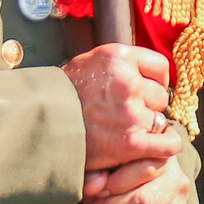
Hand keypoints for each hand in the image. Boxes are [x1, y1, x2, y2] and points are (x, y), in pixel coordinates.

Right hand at [62, 44, 179, 171]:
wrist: (37, 124)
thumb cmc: (63, 95)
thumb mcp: (91, 62)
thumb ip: (121, 64)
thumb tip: (151, 74)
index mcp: (119, 57)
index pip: (160, 67)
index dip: (154, 81)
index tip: (142, 91)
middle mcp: (128, 81)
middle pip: (160, 95)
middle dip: (147, 105)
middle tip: (124, 115)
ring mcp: (130, 112)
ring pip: (160, 119)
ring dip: (147, 126)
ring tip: (123, 130)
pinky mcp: (130, 141)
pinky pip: (167, 144)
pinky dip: (165, 147)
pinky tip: (155, 147)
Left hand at [82, 154, 192, 203]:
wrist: (137, 188)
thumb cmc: (116, 173)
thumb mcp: (106, 163)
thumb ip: (98, 169)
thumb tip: (93, 187)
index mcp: (164, 158)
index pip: (145, 169)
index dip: (114, 183)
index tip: (95, 190)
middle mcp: (177, 184)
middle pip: (144, 202)